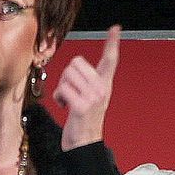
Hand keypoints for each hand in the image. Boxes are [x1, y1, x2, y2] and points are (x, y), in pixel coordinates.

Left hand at [53, 24, 120, 150]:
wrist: (84, 145)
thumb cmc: (83, 122)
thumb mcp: (89, 99)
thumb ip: (85, 83)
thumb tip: (74, 68)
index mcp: (104, 85)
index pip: (110, 60)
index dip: (112, 43)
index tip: (115, 28)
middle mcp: (102, 89)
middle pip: (76, 63)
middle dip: (66, 76)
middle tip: (70, 92)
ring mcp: (94, 98)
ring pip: (67, 75)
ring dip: (61, 87)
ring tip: (68, 101)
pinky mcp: (83, 106)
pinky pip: (64, 89)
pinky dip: (59, 98)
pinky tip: (65, 107)